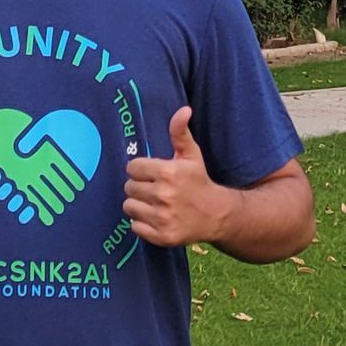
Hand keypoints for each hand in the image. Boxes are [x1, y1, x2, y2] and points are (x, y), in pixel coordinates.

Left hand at [122, 106, 234, 247]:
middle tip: (153, 188)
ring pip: (129, 207)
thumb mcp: (191, 155)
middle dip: (139, 186)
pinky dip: (142, 223)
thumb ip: (180, 132)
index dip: (140, 169)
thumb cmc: (199, 181)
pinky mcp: (161, 236)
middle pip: (129, 187)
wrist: (216, 214)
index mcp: (168, 172)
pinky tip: (156, 217)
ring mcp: (162, 218)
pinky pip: (135, 226)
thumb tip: (183, 109)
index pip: (132, 168)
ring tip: (154, 202)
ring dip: (138, 204)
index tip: (151, 173)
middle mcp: (163, 195)